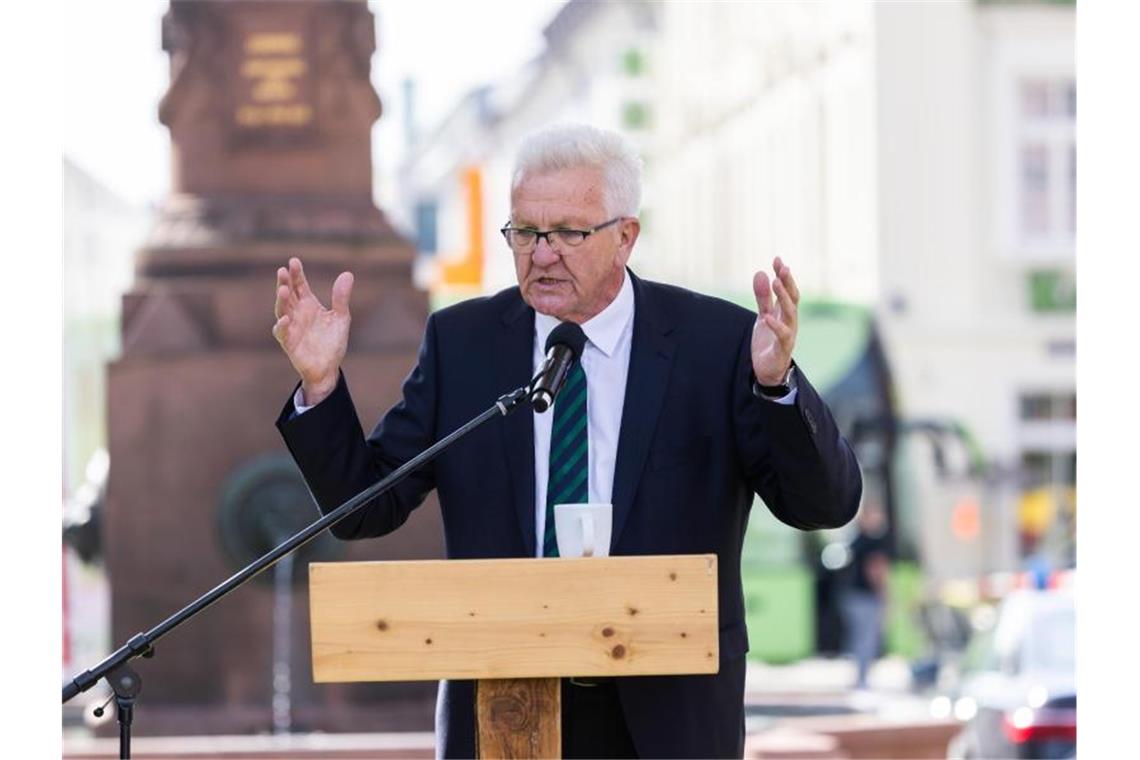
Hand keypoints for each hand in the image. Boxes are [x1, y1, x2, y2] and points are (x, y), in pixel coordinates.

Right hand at [272, 257, 354, 405]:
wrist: (329, 368)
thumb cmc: (332, 342)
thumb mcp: (341, 317)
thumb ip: (341, 297)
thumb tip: (348, 274)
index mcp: (308, 305)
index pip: (300, 285)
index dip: (297, 274)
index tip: (294, 261)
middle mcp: (297, 313)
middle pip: (288, 295)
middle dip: (285, 282)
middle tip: (283, 270)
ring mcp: (292, 327)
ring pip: (282, 310)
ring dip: (281, 300)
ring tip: (283, 289)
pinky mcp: (289, 343)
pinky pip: (282, 333)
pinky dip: (282, 326)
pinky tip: (285, 319)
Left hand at [751, 256, 798, 385]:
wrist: (768, 370)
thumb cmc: (768, 341)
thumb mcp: (763, 315)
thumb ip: (762, 297)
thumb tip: (760, 272)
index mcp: (785, 312)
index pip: (787, 290)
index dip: (783, 275)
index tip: (777, 259)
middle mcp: (790, 321)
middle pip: (792, 298)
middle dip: (788, 282)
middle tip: (782, 268)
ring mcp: (788, 334)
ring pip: (790, 313)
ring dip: (784, 298)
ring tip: (775, 283)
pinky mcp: (782, 349)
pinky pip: (782, 335)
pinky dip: (775, 325)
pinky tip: (766, 317)